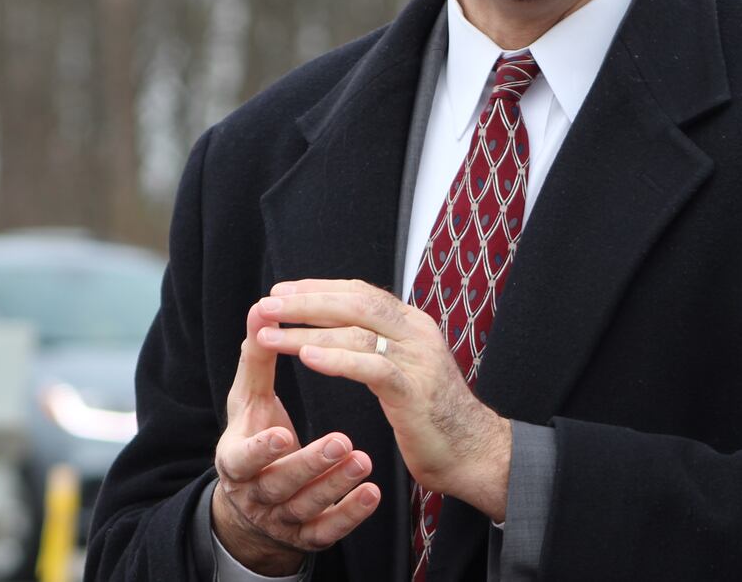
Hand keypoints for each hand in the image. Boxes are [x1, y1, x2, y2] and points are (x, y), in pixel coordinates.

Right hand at [211, 299, 382, 573]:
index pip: (242, 459)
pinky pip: (328, 529)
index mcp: (234, 460)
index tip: (283, 432)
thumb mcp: (249, 401)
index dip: (261, 449)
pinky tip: (372, 493)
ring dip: (335, 483)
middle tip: (344, 441)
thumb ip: (257, 359)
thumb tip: (262, 308)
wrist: (257, 499)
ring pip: (307, 506)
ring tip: (364, 460)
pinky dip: (350, 513)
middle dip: (310, 463)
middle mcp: (255, 492)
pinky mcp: (308, 533)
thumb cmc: (255, 434)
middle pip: (279, 483)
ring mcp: (282, 517)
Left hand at [255, 278, 512, 521]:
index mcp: (413, 325)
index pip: (361, 292)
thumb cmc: (433, 417)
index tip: (282, 290)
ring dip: (307, 332)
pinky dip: (336, 360)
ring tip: (270, 335)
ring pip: (357, 332)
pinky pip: (371, 368)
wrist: (475, 452)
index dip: (319, 289)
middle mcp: (417, 333)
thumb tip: (341, 332)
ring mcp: (418, 359)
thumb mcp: (406, 370)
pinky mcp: (415, 390)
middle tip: (267, 304)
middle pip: (356, 303)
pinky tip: (307, 358)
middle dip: (307, 302)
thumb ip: (380, 347)